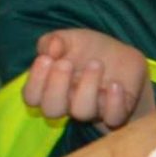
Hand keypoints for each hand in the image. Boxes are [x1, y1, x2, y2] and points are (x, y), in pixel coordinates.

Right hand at [22, 29, 153, 129]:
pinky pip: (113, 117)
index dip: (35, 81)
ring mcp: (93, 109)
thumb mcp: (69, 39)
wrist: (123, 55)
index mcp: (50, 88)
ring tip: (96, 63)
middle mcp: (68, 103)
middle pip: (52, 110)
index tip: (46, 59)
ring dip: (87, 87)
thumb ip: (53, 41)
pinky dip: (114, 103)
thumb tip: (51, 47)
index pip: (32, 96)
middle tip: (65, 63)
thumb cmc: (88, 49)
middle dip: (56, 87)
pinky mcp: (118, 111)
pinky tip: (115, 84)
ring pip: (82, 111)